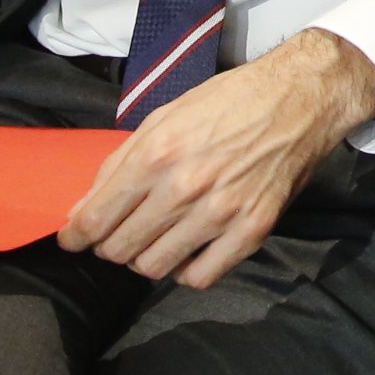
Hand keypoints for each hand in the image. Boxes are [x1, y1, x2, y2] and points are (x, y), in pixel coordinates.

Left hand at [58, 28, 374, 289]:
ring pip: (154, 267)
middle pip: (120, 248)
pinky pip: (200, 277)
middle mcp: (185, 187)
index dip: (76, 236)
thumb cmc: (229, 101)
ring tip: (156, 239)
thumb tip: (84, 207)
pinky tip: (189, 251)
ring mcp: (220, 212)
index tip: (74, 239)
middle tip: (121, 233)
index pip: (95, 218)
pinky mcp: (252, 229)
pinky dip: (185, 271)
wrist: (300, 97)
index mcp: (157, 153)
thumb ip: (120, 163)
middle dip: (110, 245)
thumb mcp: (164, 116)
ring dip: (146, 258)